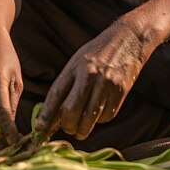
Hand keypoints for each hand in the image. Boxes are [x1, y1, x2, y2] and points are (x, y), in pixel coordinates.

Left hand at [36, 19, 153, 140]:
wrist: (129, 39)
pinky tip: (98, 114)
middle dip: (67, 126)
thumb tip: (54, 114)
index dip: (46, 115)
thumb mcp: (78, 61)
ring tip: (80, 129)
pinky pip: (107, 116)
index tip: (40, 130)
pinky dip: (100, 120)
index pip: (56, 94)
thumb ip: (67, 84)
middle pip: (72, 111)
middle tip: (67, 128)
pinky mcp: (121, 92)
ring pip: (89, 119)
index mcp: (76, 66)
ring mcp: (107, 84)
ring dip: (83, 129)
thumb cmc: (99, 51)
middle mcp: (90, 75)